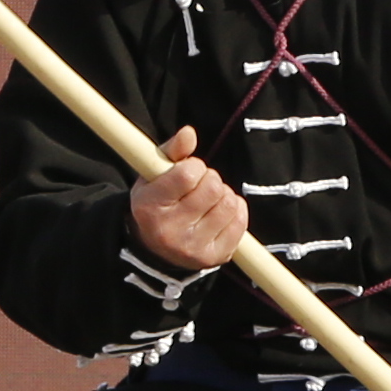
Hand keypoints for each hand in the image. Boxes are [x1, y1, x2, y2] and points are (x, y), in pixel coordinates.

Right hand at [126, 130, 247, 273]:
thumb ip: (171, 151)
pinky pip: (240, 221)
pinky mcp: (214, 257)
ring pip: (229, 203)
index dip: (193, 166)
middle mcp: (170, 232)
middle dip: (209, 179)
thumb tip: (189, 133)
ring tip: (208, 200)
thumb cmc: (157, 202)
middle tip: (198, 186)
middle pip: (213, 187)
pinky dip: (235, 210)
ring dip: (223, 194)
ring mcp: (193, 248)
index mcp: (150, 207)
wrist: (155, 249)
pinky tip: (219, 212)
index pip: (188, 174)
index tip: (187, 171)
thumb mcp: (153, 176)